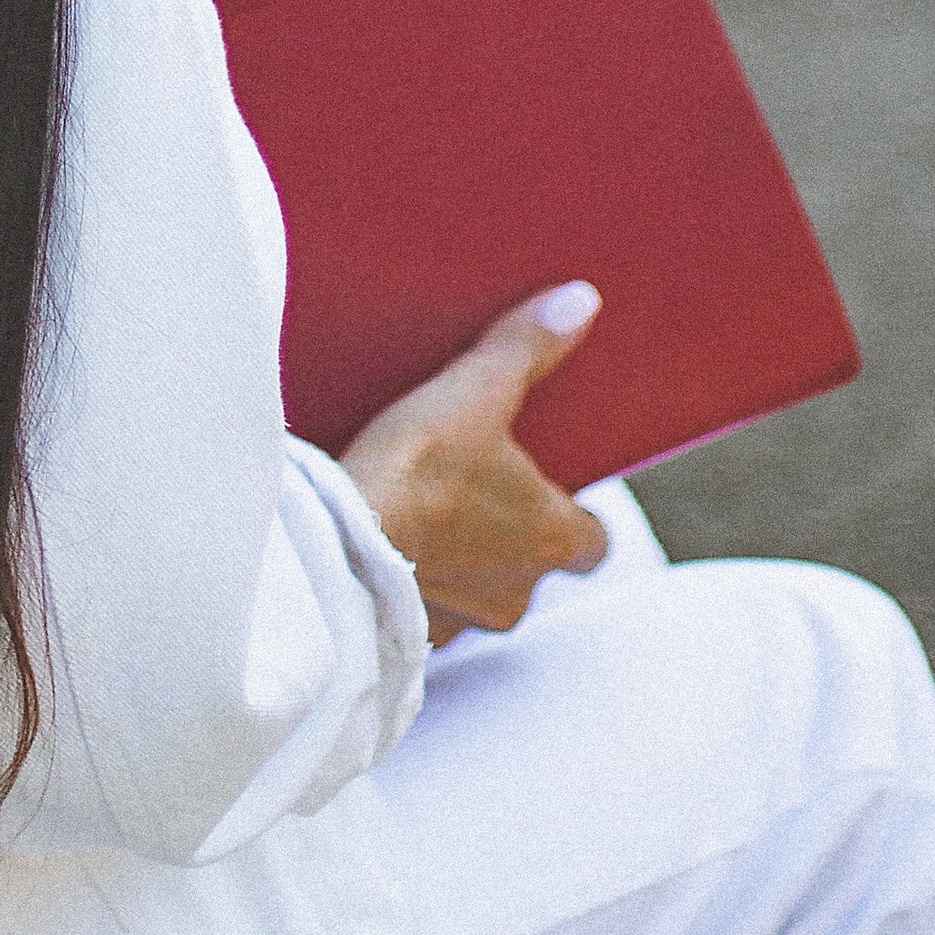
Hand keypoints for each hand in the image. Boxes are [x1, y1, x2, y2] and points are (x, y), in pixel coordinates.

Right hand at [338, 282, 608, 644]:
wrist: (339, 538)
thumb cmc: (421, 465)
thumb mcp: (476, 390)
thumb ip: (529, 349)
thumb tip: (583, 301)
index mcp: (551, 539)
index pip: (595, 543)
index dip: (579, 517)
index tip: (556, 489)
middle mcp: (517, 592)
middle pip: (533, 567)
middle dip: (510, 536)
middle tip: (478, 490)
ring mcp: (464, 619)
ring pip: (477, 593)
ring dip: (459, 562)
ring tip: (423, 516)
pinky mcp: (408, 634)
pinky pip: (423, 610)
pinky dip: (411, 584)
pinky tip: (384, 547)